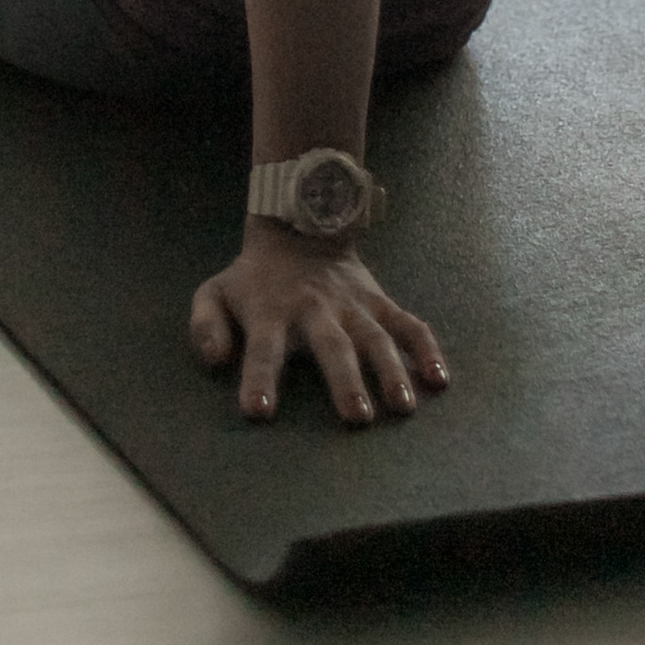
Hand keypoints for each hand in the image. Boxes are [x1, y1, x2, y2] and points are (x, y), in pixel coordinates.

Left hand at [190, 223, 447, 425]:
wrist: (297, 226)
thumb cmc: (253, 279)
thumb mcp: (215, 293)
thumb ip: (205, 326)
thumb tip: (216, 361)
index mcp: (271, 313)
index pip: (262, 350)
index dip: (259, 378)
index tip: (259, 411)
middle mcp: (315, 310)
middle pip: (332, 346)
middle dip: (344, 380)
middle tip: (357, 418)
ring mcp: (352, 305)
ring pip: (375, 337)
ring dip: (390, 370)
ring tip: (402, 406)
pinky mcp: (379, 301)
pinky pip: (407, 324)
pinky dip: (426, 349)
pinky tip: (439, 379)